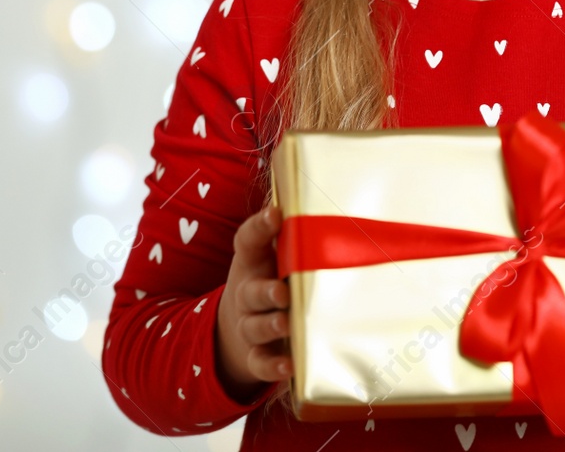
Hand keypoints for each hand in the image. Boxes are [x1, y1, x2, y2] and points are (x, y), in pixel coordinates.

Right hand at [215, 204, 291, 401]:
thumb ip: (294, 232)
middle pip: (252, 291)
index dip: (260, 226)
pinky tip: (287, 366)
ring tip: (285, 324)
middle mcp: (248, 293)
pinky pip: (260, 362)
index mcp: (252, 262)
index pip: (249, 240)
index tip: (275, 214)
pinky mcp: (257, 355)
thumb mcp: (274, 253)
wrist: (240, 325)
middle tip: (282, 291)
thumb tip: (323, 198)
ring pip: (256, 326)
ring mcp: (251, 325)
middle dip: (266, 291)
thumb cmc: (270, 278)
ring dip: (270, 325)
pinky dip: (272, 367)